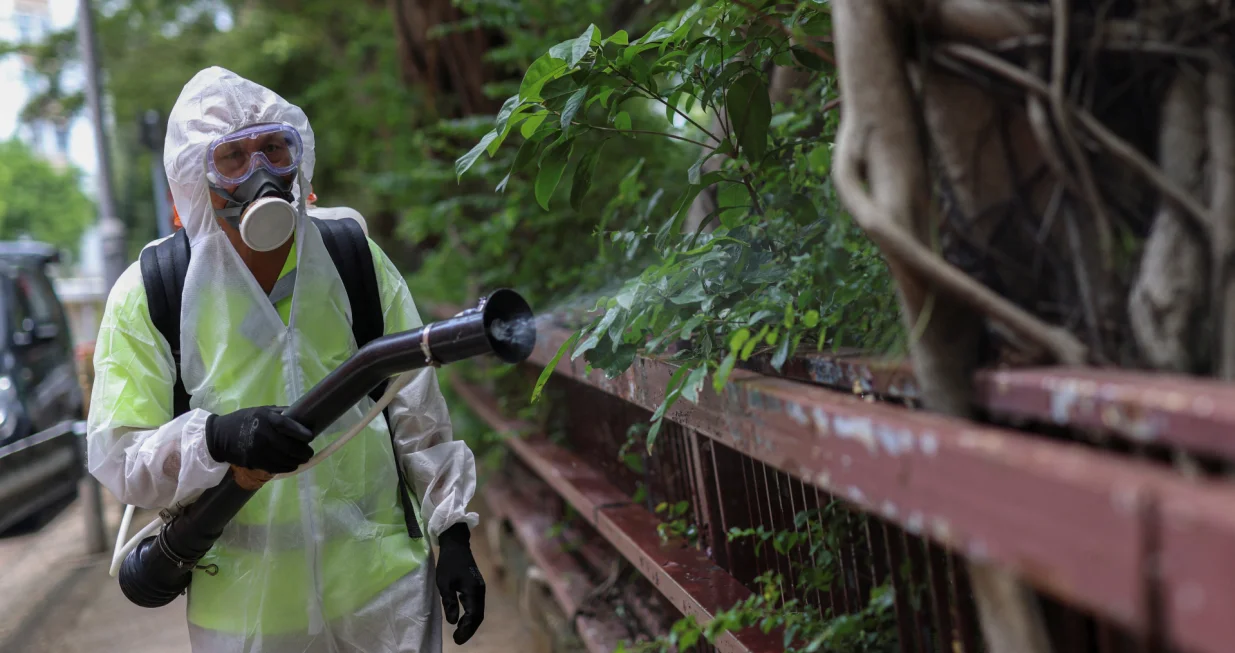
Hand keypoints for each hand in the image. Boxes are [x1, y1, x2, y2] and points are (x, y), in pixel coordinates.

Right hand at [205, 406, 312, 473]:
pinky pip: (275, 467)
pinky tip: (291, 465)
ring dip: (296, 461)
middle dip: (303, 452)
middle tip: (309, 453)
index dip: (302, 433)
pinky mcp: (254, 462)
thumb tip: (301, 414)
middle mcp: (263, 435)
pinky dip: (286, 467)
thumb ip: (280, 413)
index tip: (311, 437)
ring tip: (302, 459)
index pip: (288, 426)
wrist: (220, 436)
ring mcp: (258, 450)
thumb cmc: (244, 420)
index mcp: (265, 418)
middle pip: (289, 447)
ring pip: (284, 460)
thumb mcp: (261, 410)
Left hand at [436, 523, 484, 644]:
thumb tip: (452, 621)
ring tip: (460, 633)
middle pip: (478, 616)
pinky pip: (477, 605)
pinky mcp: (477, 587)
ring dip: (471, 623)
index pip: (473, 615)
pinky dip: (471, 616)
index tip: (457, 639)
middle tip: (458, 640)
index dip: (466, 629)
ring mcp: (480, 588)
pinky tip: (462, 620)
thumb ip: (449, 602)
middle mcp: (480, 591)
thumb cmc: (448, 563)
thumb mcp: (444, 583)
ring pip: (479, 611)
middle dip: (469, 630)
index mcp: (473, 590)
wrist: (456, 545)